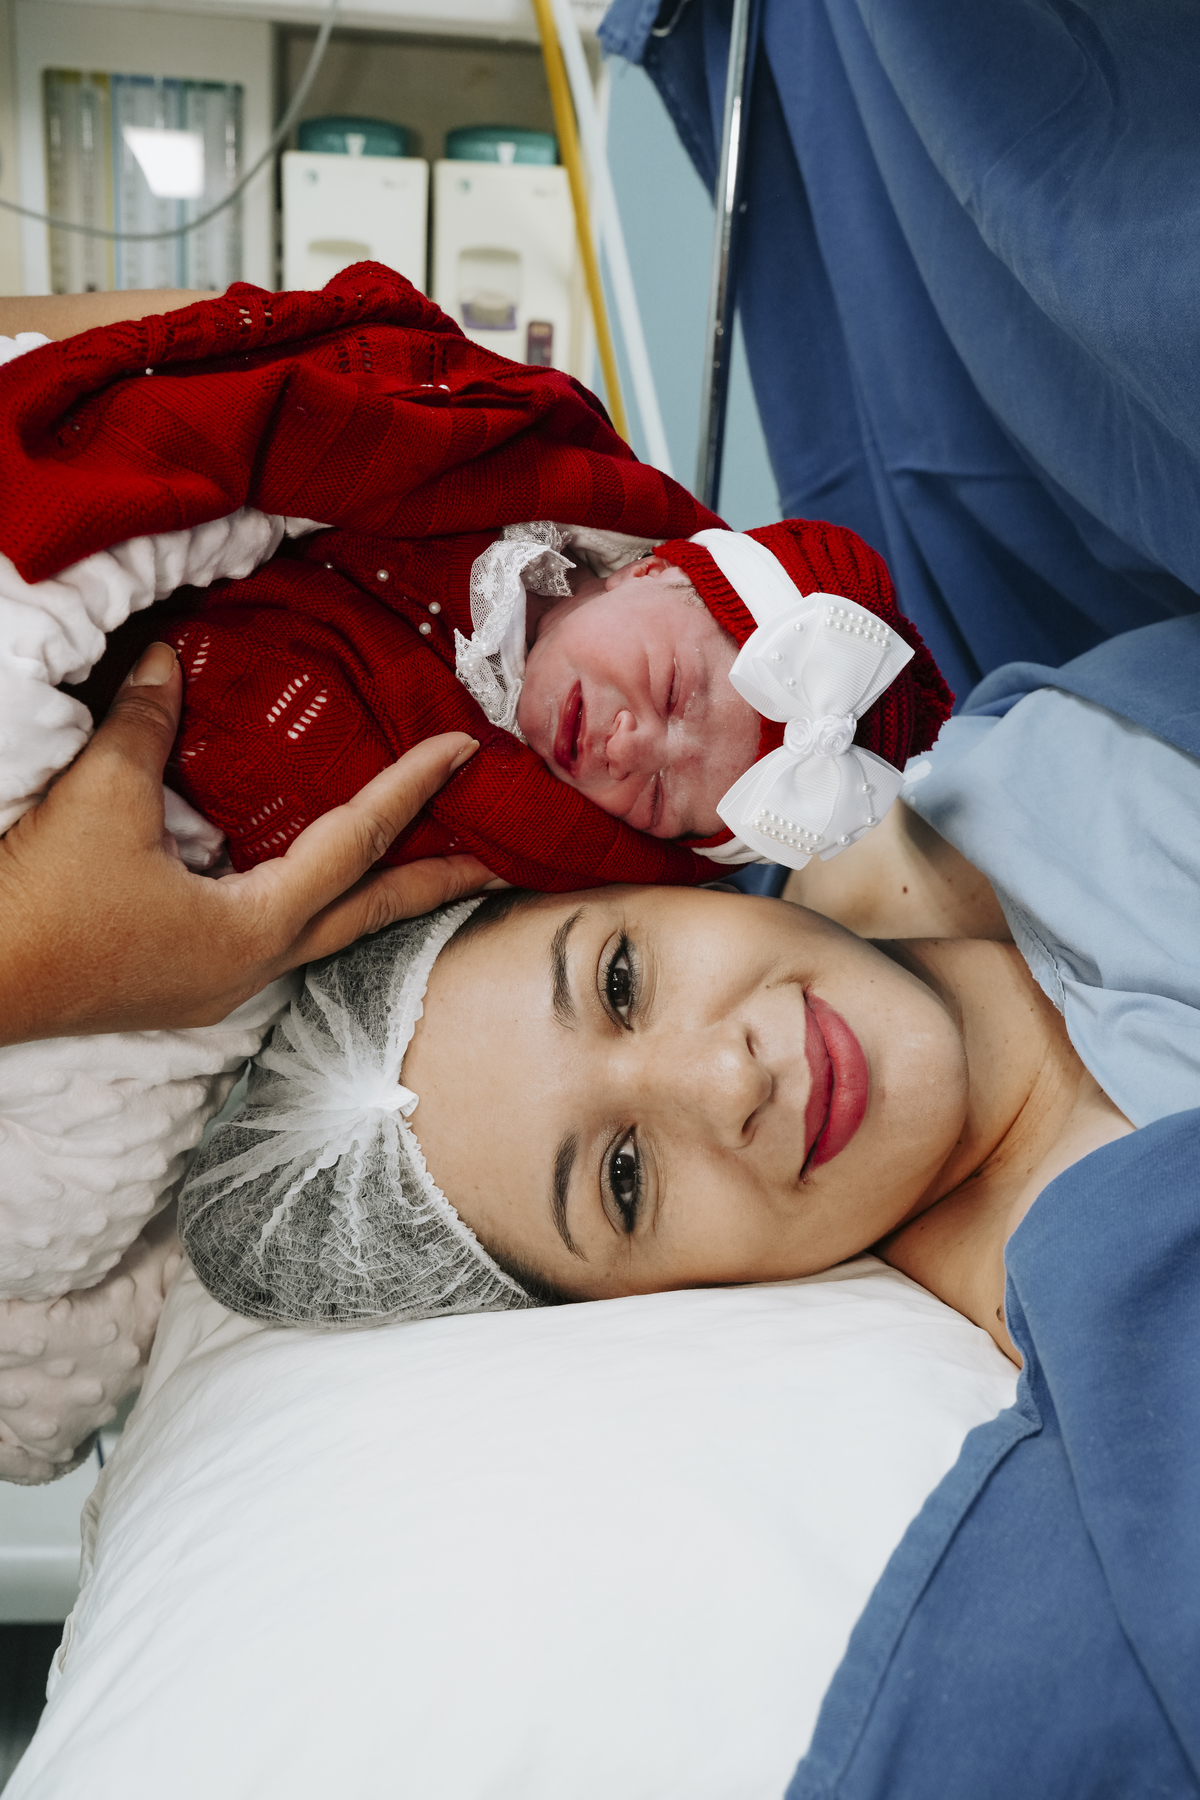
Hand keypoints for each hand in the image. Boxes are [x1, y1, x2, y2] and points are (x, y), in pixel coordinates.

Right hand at [0, 643, 492, 1043]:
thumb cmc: (41, 903)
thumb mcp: (99, 800)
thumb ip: (145, 725)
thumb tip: (171, 657)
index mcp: (253, 927)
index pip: (355, 845)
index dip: (411, 792)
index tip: (462, 752)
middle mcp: (254, 966)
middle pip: (368, 916)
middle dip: (437, 885)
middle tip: (499, 858)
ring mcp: (220, 984)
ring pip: (325, 934)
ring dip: (374, 897)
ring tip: (422, 865)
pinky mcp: (188, 984)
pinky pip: (278, 939)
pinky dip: (313, 906)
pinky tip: (310, 883)